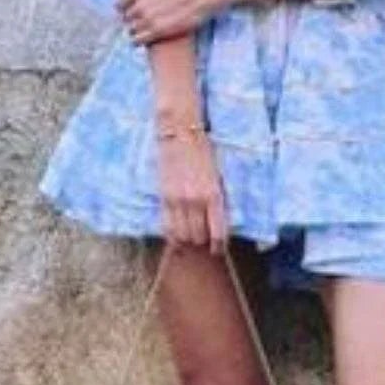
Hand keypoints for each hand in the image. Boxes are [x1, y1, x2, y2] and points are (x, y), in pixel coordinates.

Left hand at [117, 0, 224, 43]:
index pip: (119, 3)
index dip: (124, 8)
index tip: (131, 10)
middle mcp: (141, 3)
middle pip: (126, 18)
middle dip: (130, 19)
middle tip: (140, 21)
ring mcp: (150, 18)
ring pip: (131, 30)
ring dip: (135, 31)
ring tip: (144, 30)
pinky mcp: (159, 31)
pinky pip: (139, 40)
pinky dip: (139, 40)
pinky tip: (146, 39)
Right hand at [158, 132, 228, 252]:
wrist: (180, 134)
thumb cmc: (204, 152)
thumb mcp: (219, 176)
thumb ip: (219, 199)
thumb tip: (220, 223)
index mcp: (214, 195)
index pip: (217, 232)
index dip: (218, 246)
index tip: (218, 250)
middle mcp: (196, 201)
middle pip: (198, 237)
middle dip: (202, 242)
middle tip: (203, 240)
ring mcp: (178, 201)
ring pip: (182, 236)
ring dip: (187, 239)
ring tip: (190, 237)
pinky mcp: (164, 198)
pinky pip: (167, 226)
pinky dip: (172, 235)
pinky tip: (176, 236)